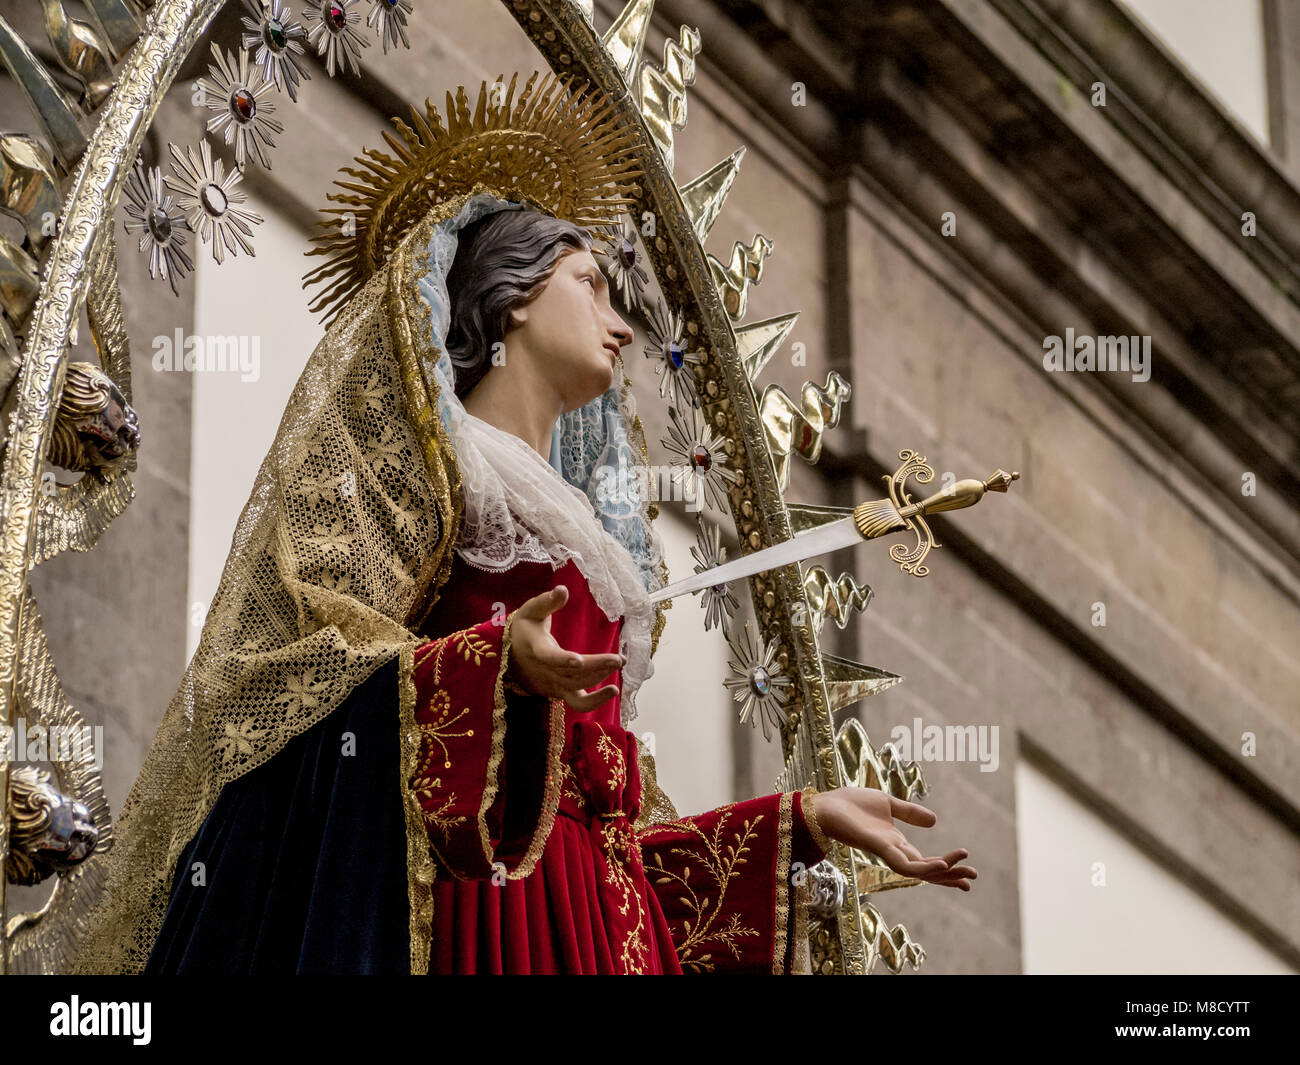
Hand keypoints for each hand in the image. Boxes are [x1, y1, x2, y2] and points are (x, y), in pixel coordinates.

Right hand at [505, 585, 625, 710]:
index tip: (578, 659)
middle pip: (571, 673)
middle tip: (618, 659)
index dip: (562, 660)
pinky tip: (613, 690)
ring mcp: (554, 684)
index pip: (548, 657)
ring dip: (600, 677)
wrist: (513, 657)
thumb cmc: (526, 629)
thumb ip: (547, 601)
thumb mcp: (531, 610)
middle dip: (595, 667)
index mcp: (536, 649)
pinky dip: (596, 701)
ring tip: (620, 662)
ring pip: (577, 687)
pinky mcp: (562, 692)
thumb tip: (563, 589)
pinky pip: (579, 703)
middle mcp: (545, 671)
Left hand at [812, 787, 976, 890]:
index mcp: (896, 844)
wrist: (825, 805)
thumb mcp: (888, 803)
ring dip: (942, 873)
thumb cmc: (850, 804)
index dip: (947, 866)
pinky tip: (940, 865)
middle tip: (973, 879)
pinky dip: (923, 867)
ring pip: (919, 872)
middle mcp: (893, 852)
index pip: (926, 861)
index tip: (968, 865)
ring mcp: (886, 853)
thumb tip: (935, 821)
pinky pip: (903, 864)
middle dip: (950, 877)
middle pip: (926, 871)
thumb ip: (910, 813)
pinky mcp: (878, 849)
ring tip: (964, 874)